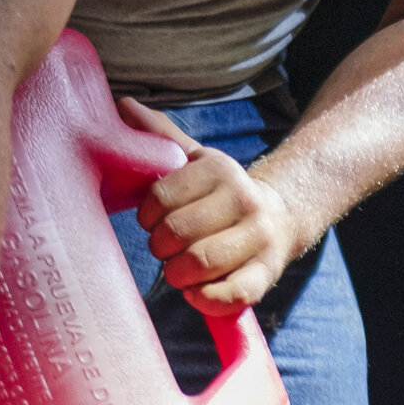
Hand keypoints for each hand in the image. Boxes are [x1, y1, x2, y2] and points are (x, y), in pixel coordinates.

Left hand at [119, 98, 302, 313]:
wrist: (281, 216)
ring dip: (177, 274)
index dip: (146, 216)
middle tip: (165, 248)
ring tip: (179, 270)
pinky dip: (205, 299)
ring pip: (200, 263)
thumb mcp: (195, 159)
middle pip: (177, 233)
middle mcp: (244, 198)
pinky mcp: (268, 273)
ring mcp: (259, 237)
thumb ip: (160, 136)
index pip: (160, 197)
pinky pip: (230, 295)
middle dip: (160, 247)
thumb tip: (122, 104)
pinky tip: (196, 291)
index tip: (151, 221)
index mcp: (219, 169)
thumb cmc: (222, 192)